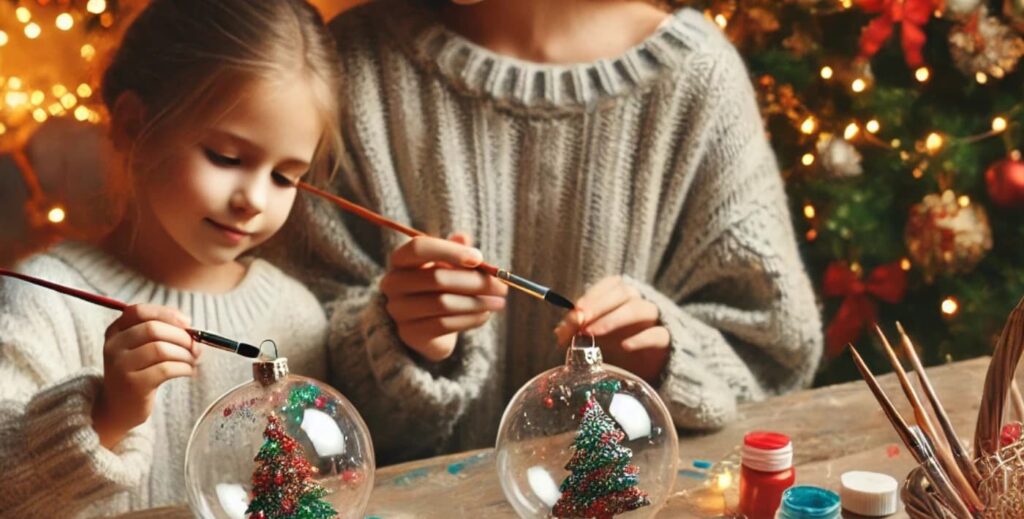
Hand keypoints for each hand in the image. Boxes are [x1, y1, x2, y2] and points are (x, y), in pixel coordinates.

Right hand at [93, 304, 199, 447]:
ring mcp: (121, 366)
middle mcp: (114, 346)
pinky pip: (166, 369)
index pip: (139, 311)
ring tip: (193, 360)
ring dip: (185, 354)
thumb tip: (191, 327)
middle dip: (182, 336)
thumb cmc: (139, 372)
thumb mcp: (141, 348)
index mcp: (115, 331)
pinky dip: (184, 368)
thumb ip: (161, 332)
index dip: (166, 314)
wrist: (119, 408)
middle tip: (197, 346)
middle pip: (153, 329)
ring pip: (161, 349)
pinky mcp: (133, 385)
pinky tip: (189, 371)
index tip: (187, 323)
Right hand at [380, 233, 507, 361]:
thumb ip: (455, 249)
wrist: (428, 326)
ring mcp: (398, 310)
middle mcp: (393, 283)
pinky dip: (470, 319)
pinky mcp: (409, 333)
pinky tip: (485, 315)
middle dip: (475, 282)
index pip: (419, 248)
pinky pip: (444, 324)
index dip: (450, 251)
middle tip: (501, 286)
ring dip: (477, 303)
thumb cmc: (440, 286)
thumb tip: (463, 238)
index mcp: (400, 259)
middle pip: (437, 278)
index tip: (479, 258)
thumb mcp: (448, 264)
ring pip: (443, 304)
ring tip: (498, 302)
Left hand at [554, 276, 669, 382]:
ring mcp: (655, 321)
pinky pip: (658, 335)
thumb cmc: (616, 347)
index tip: (576, 310)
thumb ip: (577, 330)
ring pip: (641, 309)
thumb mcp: (594, 337)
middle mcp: (639, 303)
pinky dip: (641, 338)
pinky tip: (625, 346)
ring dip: (614, 319)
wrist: (644, 371)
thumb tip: (560, 331)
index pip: (611, 285)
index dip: (593, 295)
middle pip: (625, 293)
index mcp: (623, 297)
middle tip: (581, 320)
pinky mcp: (666, 342)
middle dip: (599, 305)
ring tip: (593, 332)